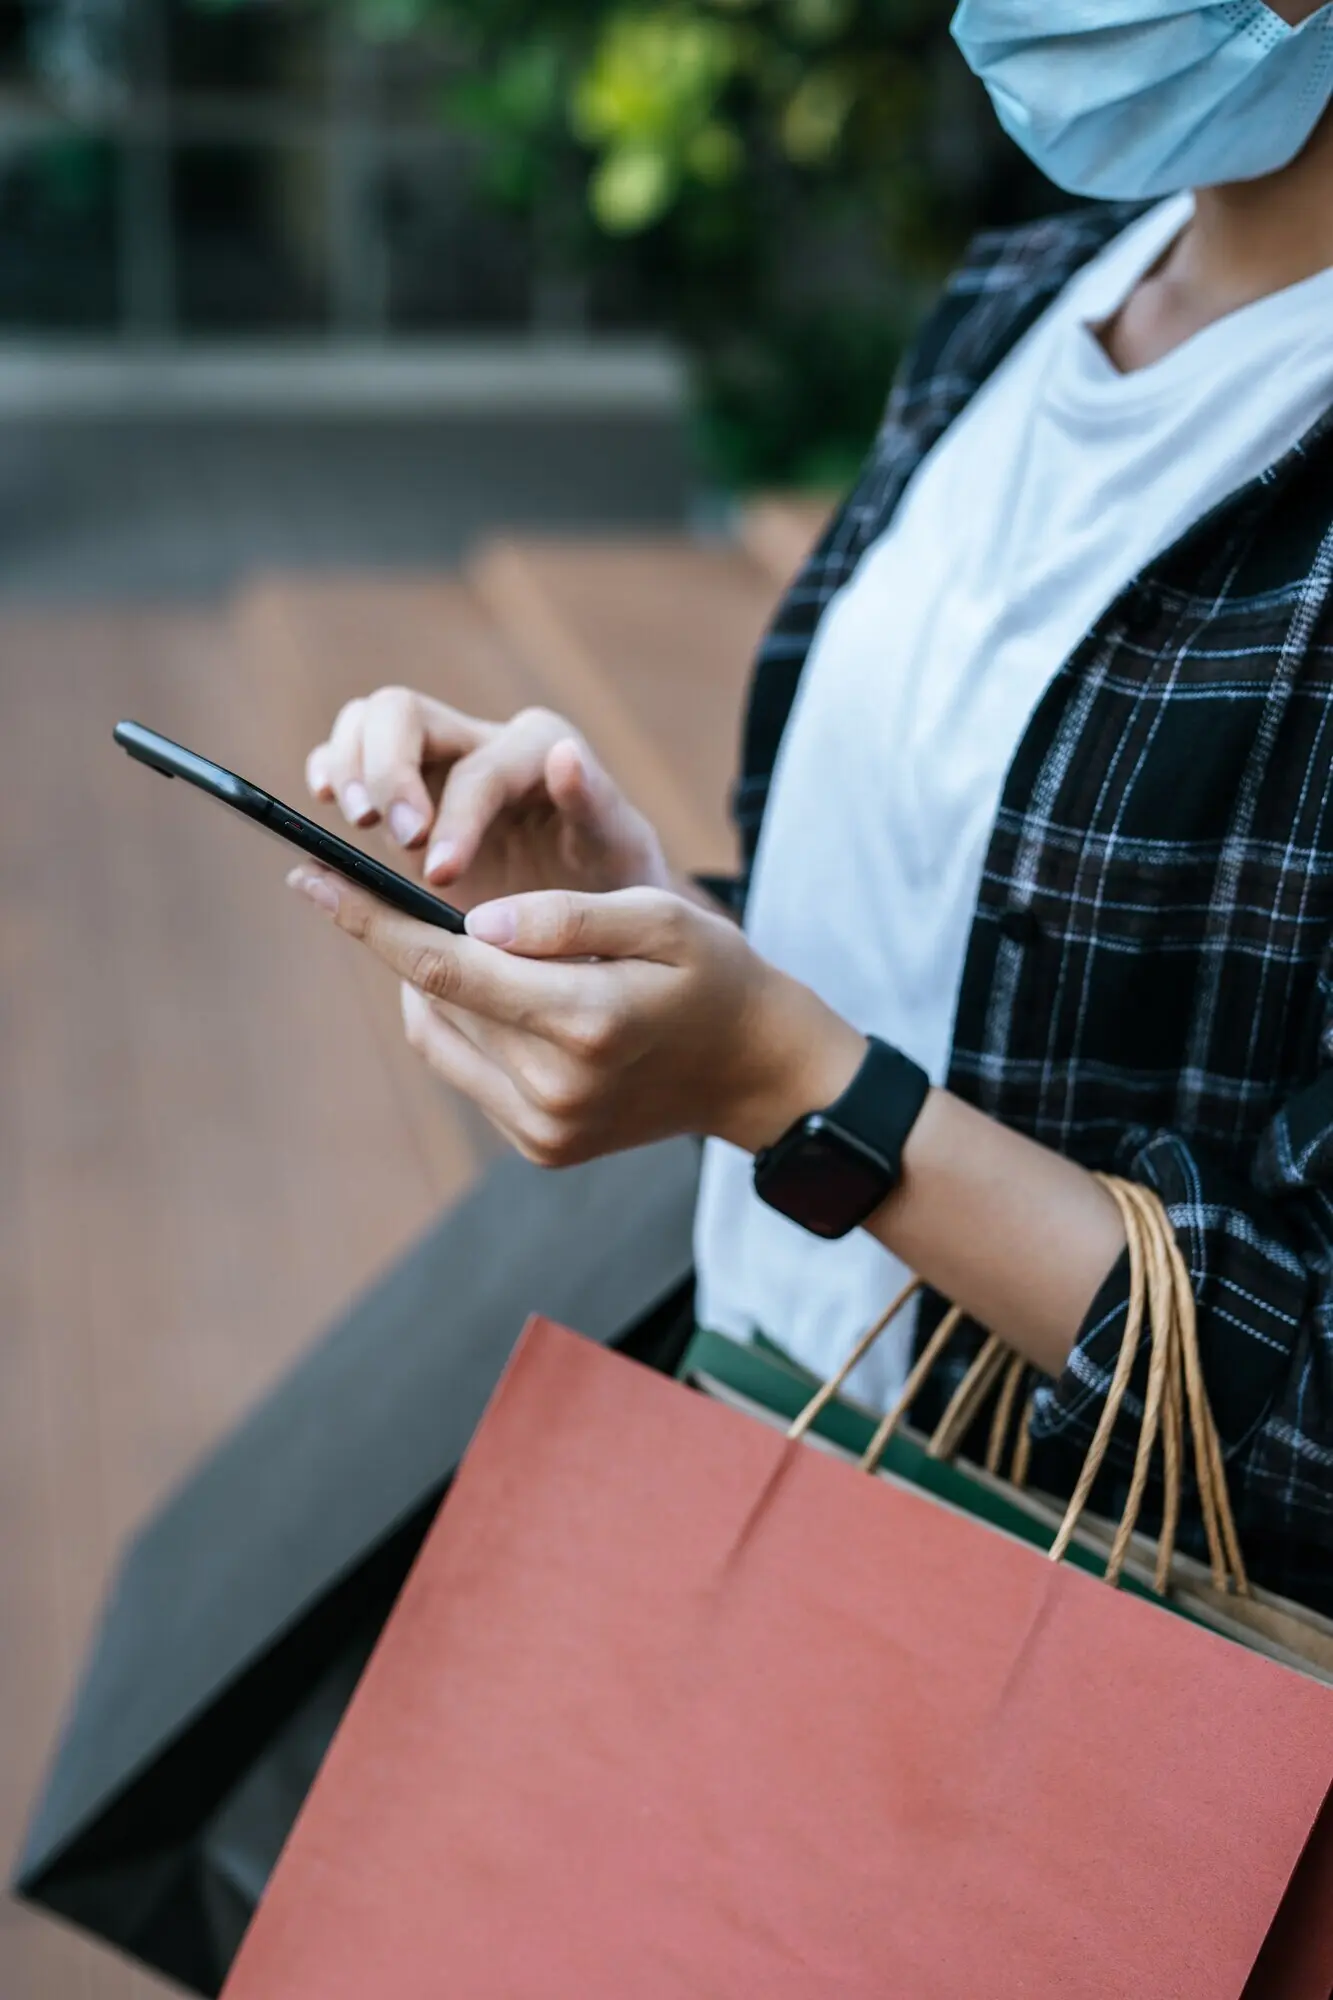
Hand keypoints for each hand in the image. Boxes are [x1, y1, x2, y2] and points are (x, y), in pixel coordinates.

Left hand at [287, 869, 865, 1165]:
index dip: (369, 919)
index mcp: (586, 1022)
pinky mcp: (539, 1147)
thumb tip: (478, 920)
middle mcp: (554, 1088)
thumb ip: (569, 916)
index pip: (446, 965)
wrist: (756, 1072)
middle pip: (435, 997)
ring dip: (435, 982)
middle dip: (395, 938)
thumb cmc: (714, 976)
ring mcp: (543, 1128)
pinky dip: (460, 1023)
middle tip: (352, 884)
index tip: (306, 876)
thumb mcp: (662, 918)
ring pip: (442, 1034)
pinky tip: (490, 991)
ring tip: (465, 940)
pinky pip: (465, 1070)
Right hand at [306, 688, 668, 909]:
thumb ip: (596, 802)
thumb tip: (564, 754)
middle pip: (402, 712)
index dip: (454, 818)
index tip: (440, 875)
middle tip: (392, 838)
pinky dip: (329, 767)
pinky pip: (350, 754)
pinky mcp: (405, 792)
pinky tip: (327, 804)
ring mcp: (437, 762)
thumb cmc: (614, 884)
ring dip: (350, 766)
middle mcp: (481, 740)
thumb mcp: (621, 851)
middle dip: (386, 772)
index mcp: (536, 748)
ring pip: (368, 722)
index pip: (478, 770)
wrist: (597, 914)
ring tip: (358, 824)